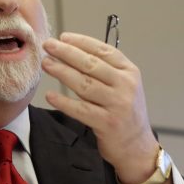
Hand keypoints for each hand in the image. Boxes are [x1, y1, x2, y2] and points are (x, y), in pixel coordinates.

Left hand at [41, 32, 161, 183]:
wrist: (136, 146)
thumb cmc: (125, 113)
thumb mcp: (124, 86)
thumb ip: (105, 70)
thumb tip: (72, 51)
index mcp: (129, 72)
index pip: (103, 51)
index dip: (81, 42)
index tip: (63, 37)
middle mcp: (125, 86)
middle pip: (91, 65)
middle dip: (67, 53)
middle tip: (49, 45)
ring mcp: (117, 104)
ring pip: (84, 84)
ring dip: (62, 72)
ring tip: (46, 64)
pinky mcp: (107, 123)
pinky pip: (80, 109)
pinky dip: (64, 101)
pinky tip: (50, 95)